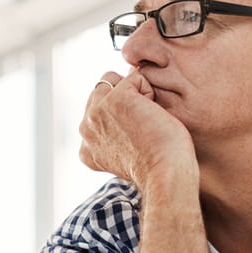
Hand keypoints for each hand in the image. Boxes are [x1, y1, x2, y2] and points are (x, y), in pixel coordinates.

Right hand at [78, 69, 198, 192]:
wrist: (165, 174)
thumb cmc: (159, 167)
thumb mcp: (127, 156)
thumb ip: (114, 136)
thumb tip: (121, 101)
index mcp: (86, 148)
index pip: (97, 111)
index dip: (121, 114)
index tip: (137, 137)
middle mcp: (85, 129)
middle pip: (103, 91)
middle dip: (125, 100)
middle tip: (144, 128)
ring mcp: (97, 112)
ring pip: (114, 80)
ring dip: (136, 93)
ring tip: (148, 120)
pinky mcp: (115, 99)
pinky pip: (136, 78)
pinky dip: (151, 91)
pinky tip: (154, 114)